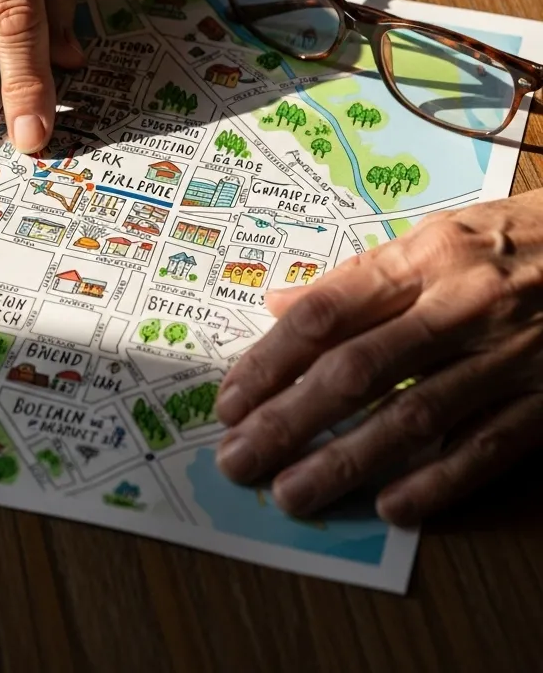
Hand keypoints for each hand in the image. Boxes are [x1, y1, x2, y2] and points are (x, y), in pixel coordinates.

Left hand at [213, 194, 542, 525]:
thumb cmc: (514, 240)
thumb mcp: (435, 236)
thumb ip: (357, 276)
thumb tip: (277, 303)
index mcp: (421, 258)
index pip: (326, 313)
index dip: (271, 361)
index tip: (230, 401)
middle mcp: (458, 304)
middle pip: (356, 369)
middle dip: (288, 419)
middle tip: (237, 459)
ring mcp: (508, 356)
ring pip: (414, 414)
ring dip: (346, 460)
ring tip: (291, 494)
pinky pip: (490, 447)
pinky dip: (440, 481)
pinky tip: (392, 508)